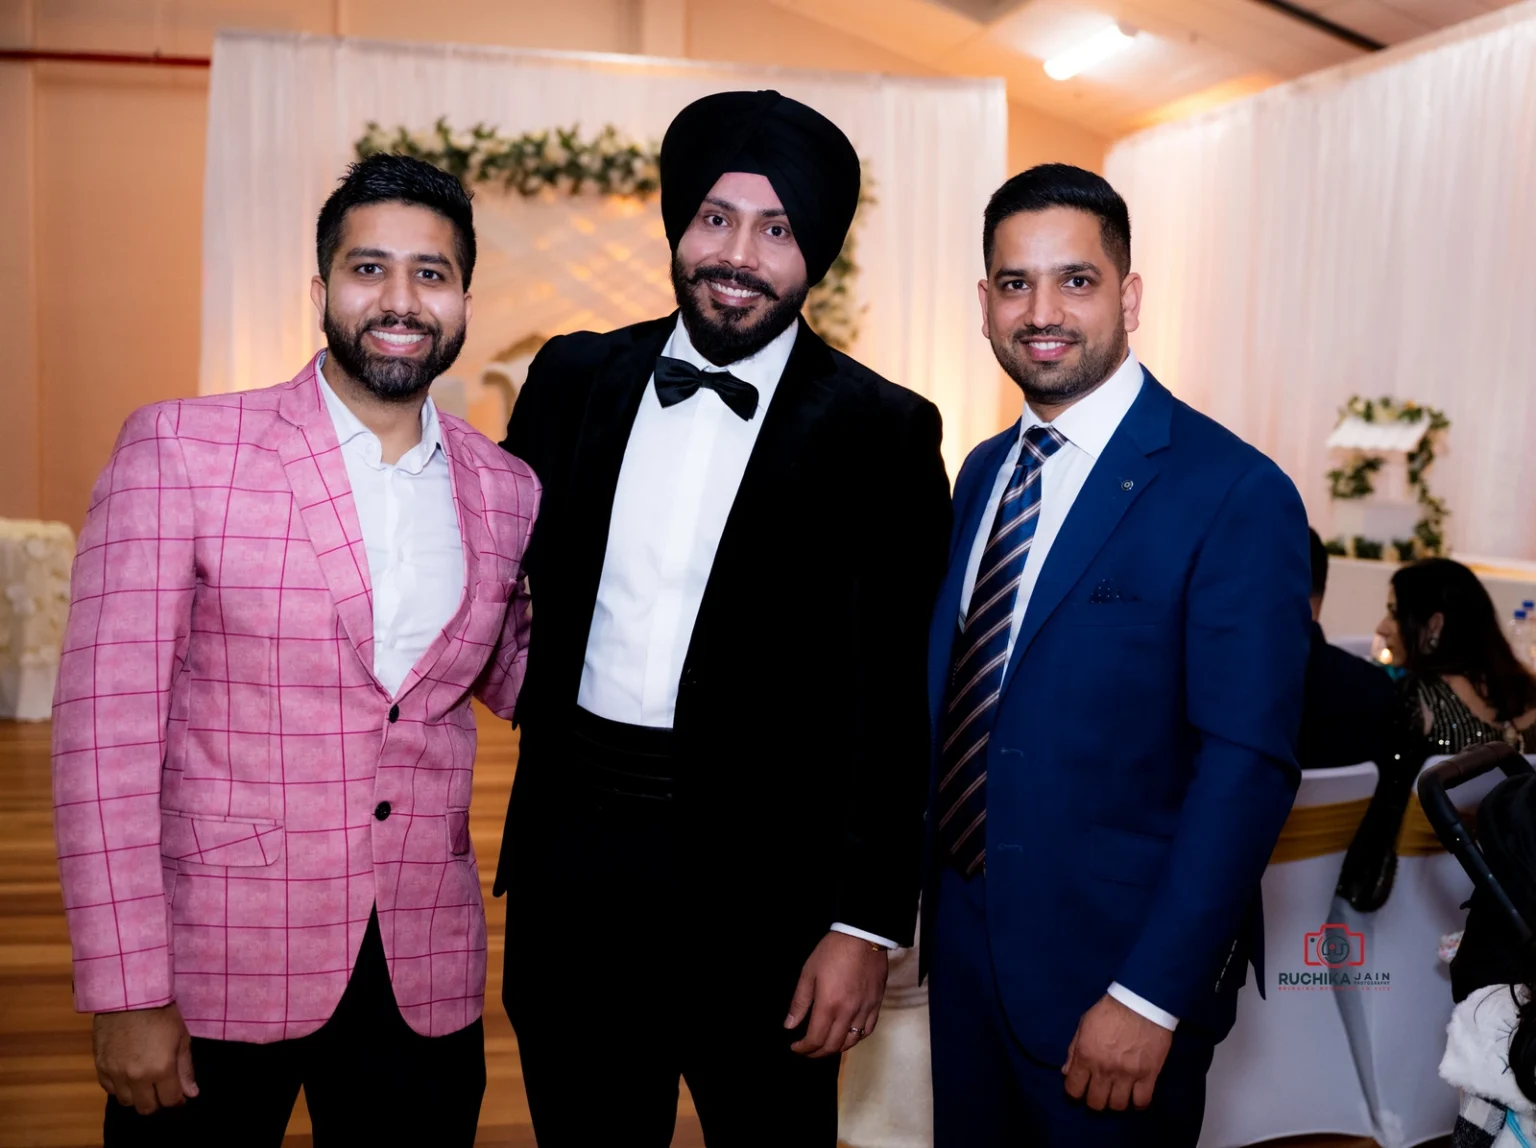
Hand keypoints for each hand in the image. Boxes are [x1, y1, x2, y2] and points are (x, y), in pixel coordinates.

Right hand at [94, 1003, 198, 1114]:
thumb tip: (191, 1094)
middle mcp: (136, 1077)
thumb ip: (185, 1069)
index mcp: (161, 1069)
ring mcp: (116, 1074)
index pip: (169, 1100)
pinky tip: (128, 1075)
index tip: (179, 1094)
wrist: (129, 996)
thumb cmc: (161, 1014)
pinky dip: (120, 1087)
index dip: (177, 1099)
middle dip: (158, 1101)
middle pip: (146, 1107)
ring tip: (145, 1081)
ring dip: (138, 1096)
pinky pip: (110, 1089)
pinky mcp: (101, 1067)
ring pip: (127, 1102)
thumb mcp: (181, 1038)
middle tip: (162, 1088)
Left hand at [783, 932, 888, 1057]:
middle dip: (817, 1053)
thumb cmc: (832, 951)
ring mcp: (865, 1010)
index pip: (815, 1039)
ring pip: (851, 1042)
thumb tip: (789, 1025)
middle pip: (833, 1046)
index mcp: (829, 1005)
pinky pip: (867, 1030)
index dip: (803, 1048)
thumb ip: (800, 1002)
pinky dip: (856, 1038)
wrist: (863, 936)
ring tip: (825, 1044)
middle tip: (807, 1049)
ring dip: (836, 1048)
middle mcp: (848, 1012)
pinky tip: (847, 1035)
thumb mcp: (808, 972)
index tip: (795, 1046)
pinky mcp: (876, 1004)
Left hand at [1061, 994, 1171, 1111]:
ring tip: (1116, 1093)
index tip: (1080, 1090)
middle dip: (1094, 1100)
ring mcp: (1127, 1074)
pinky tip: (1134, 1096)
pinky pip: (1142, 1102)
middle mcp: (1104, 1069)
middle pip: (1096, 1103)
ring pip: (1118, 1106)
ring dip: (1115, 1102)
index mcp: (1086, 1056)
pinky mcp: (1149, 1075)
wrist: (1141, 1002)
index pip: (1074, 1089)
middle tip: (1099, 1092)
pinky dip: (1137, 1104)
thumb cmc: (1109, 1011)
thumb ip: (1073, 1050)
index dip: (1075, 1093)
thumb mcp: (1084, 1025)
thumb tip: (1066, 1072)